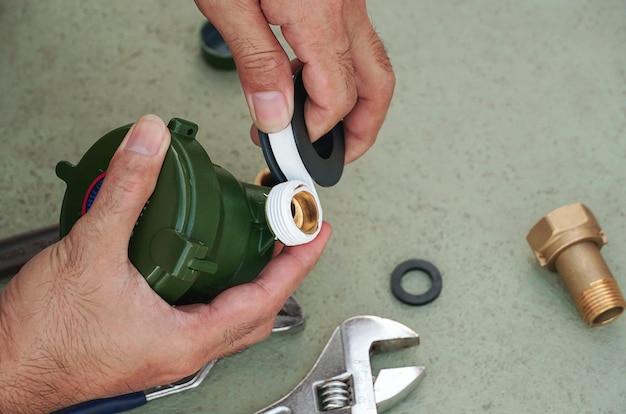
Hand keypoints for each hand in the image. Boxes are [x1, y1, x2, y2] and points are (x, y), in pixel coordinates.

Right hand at [0, 115, 330, 413]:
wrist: (3, 368)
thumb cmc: (42, 338)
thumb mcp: (90, 251)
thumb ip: (126, 190)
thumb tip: (150, 143)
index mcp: (185, 338)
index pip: (265, 299)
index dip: (297, 263)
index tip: (315, 233)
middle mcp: (184, 349)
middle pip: (258, 311)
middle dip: (284, 270)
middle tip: (295, 234)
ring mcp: (168, 348)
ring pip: (233, 316)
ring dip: (253, 279)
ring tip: (261, 242)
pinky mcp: (151, 341)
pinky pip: (204, 315)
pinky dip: (220, 286)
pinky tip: (206, 261)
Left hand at [195, 0, 394, 162]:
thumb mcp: (228, 1)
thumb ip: (255, 63)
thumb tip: (275, 115)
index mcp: (318, 13)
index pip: (335, 98)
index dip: (315, 131)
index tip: (289, 147)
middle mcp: (344, 6)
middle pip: (376, 85)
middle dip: (364, 129)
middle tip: (340, 157)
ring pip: (373, 63)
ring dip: (360, 103)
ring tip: (329, 130)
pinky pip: (355, 42)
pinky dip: (344, 73)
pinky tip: (312, 82)